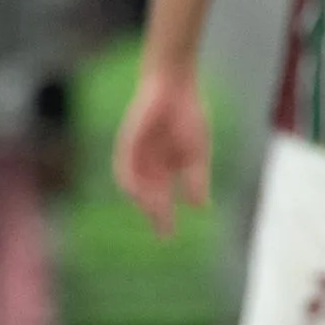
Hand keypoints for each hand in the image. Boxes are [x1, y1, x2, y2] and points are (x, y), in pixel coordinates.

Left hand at [115, 70, 210, 236]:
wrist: (175, 87)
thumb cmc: (188, 115)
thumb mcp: (197, 153)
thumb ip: (197, 179)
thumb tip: (200, 207)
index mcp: (166, 168)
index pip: (162, 199)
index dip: (164, 218)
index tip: (169, 237)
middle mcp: (148, 165)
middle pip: (149, 196)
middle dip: (155, 214)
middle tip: (163, 233)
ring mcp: (136, 155)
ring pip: (135, 185)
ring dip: (144, 200)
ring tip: (155, 213)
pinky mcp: (127, 143)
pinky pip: (124, 167)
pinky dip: (129, 181)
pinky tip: (136, 192)